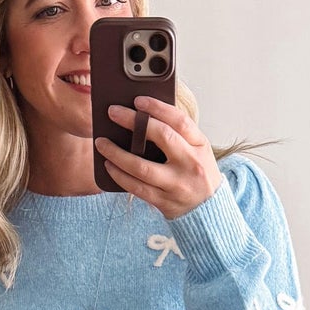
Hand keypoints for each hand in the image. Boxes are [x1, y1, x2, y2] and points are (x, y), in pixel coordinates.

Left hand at [95, 95, 222, 219]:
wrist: (208, 209)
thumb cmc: (197, 173)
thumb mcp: (197, 149)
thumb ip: (178, 134)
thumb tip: (143, 115)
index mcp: (199, 145)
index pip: (180, 120)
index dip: (158, 107)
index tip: (138, 100)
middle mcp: (190, 163)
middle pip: (162, 137)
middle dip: (134, 122)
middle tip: (113, 113)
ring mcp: (177, 184)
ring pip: (142, 167)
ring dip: (117, 153)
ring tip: (101, 143)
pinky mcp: (164, 202)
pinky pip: (136, 187)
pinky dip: (119, 175)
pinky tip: (109, 165)